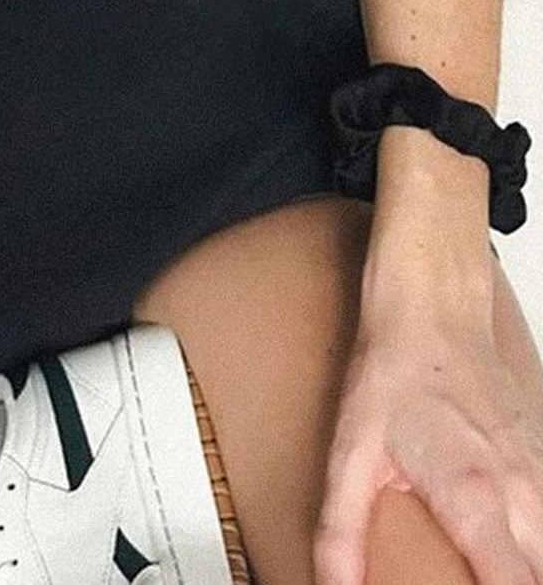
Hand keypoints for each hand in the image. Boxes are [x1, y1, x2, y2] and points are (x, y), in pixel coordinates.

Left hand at [313, 314, 542, 584]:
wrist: (433, 307)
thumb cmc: (395, 372)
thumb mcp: (351, 454)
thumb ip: (341, 533)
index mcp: (475, 499)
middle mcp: (522, 492)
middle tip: (467, 581)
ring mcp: (540, 475)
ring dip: (527, 568)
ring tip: (485, 567)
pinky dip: (536, 543)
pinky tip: (509, 547)